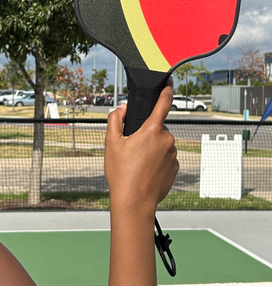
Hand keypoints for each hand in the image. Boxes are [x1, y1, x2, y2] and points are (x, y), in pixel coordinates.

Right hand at [104, 83, 178, 213]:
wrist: (134, 202)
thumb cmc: (121, 174)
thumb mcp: (111, 143)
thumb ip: (115, 120)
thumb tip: (123, 109)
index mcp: (151, 130)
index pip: (163, 104)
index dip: (166, 91)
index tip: (169, 82)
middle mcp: (167, 140)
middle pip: (156, 129)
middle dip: (146, 134)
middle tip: (131, 149)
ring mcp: (173, 154)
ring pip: (161, 144)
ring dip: (151, 149)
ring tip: (137, 165)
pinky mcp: (175, 167)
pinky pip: (165, 158)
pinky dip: (157, 162)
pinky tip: (145, 172)